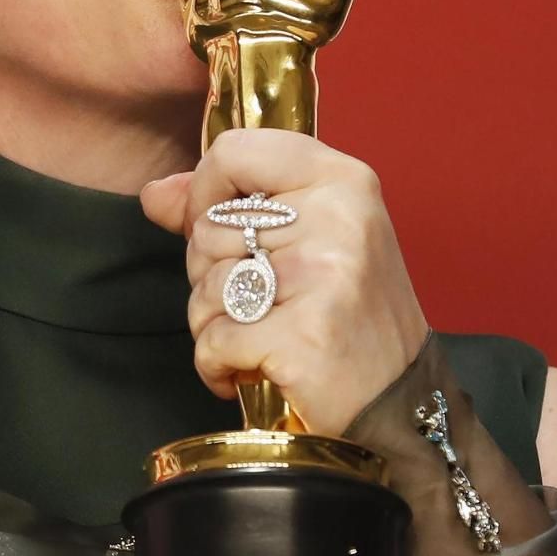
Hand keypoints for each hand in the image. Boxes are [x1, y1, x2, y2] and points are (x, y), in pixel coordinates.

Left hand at [139, 128, 428, 436]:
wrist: (401, 404)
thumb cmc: (351, 318)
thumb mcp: (310, 241)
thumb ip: (230, 206)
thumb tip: (155, 194)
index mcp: (342, 181)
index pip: (234, 151)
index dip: (205, 193)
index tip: (219, 228)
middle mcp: (337, 218)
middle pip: (209, 227)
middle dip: (210, 274)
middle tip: (258, 303)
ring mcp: (322, 277)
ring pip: (205, 287)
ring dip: (213, 324)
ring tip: (258, 338)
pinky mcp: (302, 337)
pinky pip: (213, 341)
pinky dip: (216, 366)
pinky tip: (249, 371)